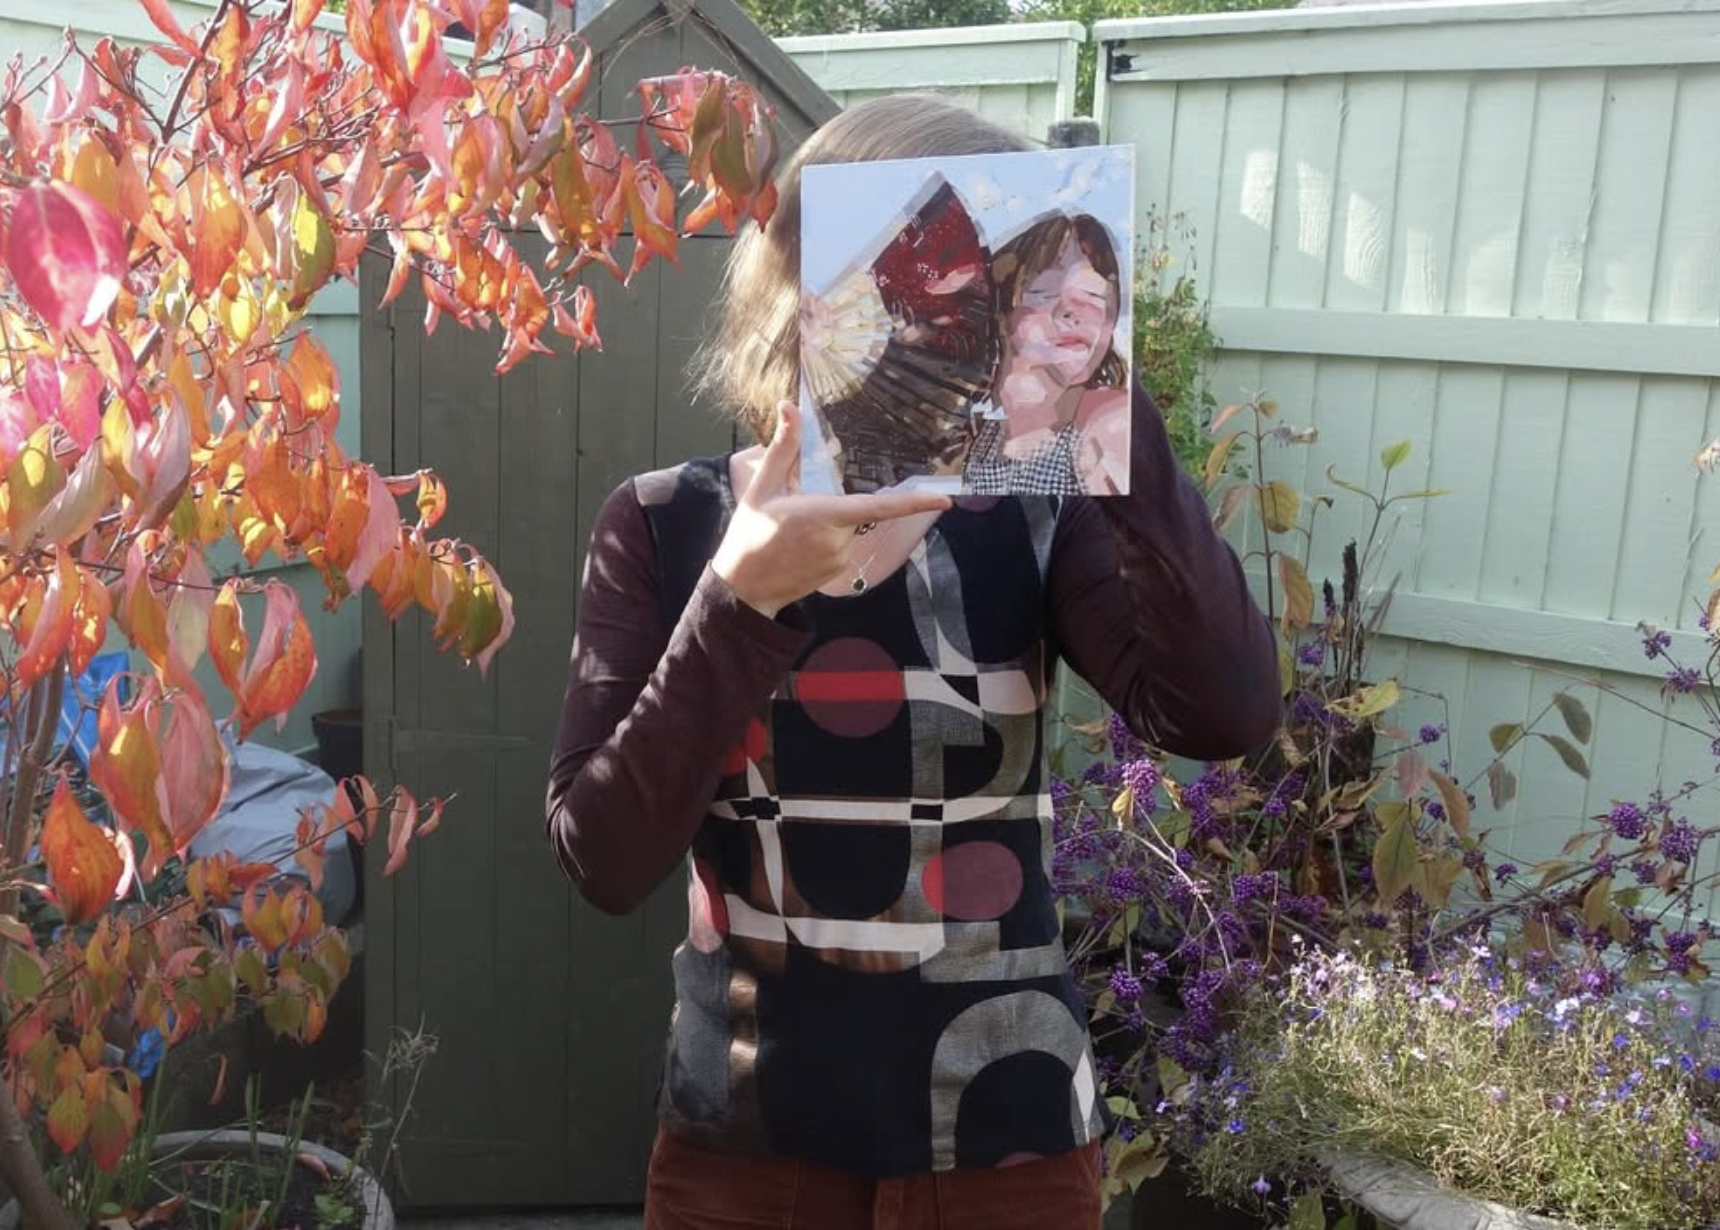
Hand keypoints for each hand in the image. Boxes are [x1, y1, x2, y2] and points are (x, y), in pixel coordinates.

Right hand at [712, 401, 950, 616]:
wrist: (742, 589)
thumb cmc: (749, 535)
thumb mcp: (762, 487)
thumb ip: (783, 447)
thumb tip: (789, 406)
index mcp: (823, 515)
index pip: (878, 507)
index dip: (913, 502)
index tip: (944, 499)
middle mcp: (838, 540)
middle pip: (854, 509)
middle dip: (833, 503)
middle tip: (793, 512)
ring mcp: (840, 559)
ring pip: (848, 526)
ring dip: (829, 522)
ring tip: (791, 532)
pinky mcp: (838, 570)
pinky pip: (842, 544)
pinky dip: (826, 538)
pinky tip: (798, 546)